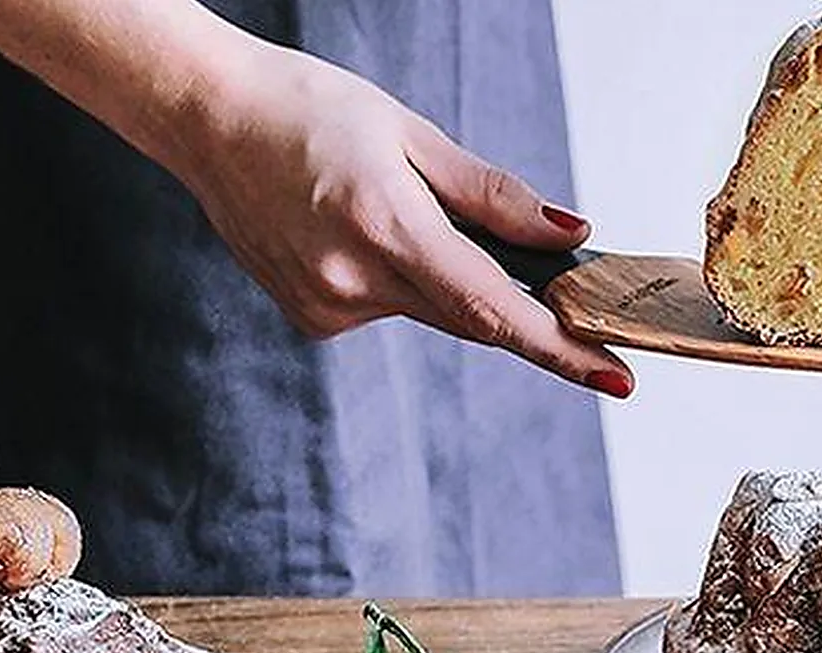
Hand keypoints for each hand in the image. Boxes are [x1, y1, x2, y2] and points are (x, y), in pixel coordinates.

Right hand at [171, 42, 634, 397]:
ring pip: (431, 311)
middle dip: (525, 312)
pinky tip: (360, 229)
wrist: (205, 117)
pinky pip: (389, 307)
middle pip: (473, 317)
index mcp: (388, 229)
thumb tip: (564, 236)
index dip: (563, 350)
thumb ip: (493, 195)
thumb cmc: (303, 108)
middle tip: (570, 300)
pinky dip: (399, 276)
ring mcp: (328, 307)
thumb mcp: (411, 133)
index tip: (616, 376)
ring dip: (446, 275)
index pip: (496, 310)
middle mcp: (355, 282)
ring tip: (398, 207)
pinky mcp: (312, 317)